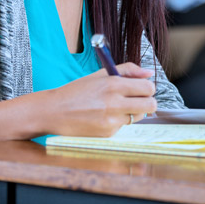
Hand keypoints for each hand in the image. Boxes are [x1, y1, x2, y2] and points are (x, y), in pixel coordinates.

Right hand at [39, 62, 155, 136]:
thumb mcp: (100, 74)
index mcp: (113, 84)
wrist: (54, 112)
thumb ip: (127, 70)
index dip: (148, 88)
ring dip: (132, 112)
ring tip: (115, 107)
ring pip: (138, 117)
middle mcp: (114, 102)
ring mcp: (111, 120)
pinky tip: (102, 117)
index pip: (148, 88)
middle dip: (148, 102)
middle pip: (151, 105)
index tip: (141, 89)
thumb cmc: (77, 91)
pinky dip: (118, 121)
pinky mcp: (107, 133)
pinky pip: (123, 126)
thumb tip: (149, 73)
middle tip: (137, 100)